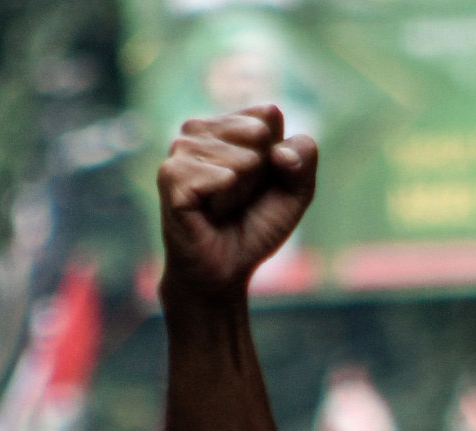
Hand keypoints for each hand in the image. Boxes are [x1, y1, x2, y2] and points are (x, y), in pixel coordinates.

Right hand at [158, 107, 316, 302]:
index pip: (269, 116)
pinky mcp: (171, 175)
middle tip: (240, 198)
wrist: (225, 269)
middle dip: (260, 175)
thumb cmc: (255, 226)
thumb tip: (279, 152)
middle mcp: (199, 128)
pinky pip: (223, 179)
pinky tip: (210, 212)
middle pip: (258, 133)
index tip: (260, 182)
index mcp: (226, 122)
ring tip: (223, 207)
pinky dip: (226, 202)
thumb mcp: (295, 192)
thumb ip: (304, 159)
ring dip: (242, 193)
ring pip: (242, 159)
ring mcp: (181, 149)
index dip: (278, 157)